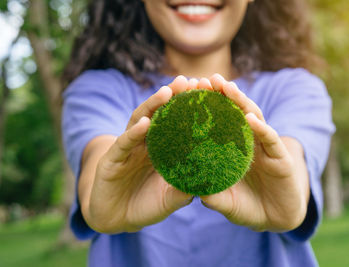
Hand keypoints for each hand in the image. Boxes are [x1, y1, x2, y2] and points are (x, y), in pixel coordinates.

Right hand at [80, 76, 199, 233]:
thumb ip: (186, 190)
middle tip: (187, 81)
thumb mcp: (170, 198)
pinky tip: (144, 123)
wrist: (116, 219)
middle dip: (171, 96)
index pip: (176, 123)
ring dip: (152, 106)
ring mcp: (127, 149)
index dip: (188, 109)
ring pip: (139, 121)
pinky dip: (133, 133)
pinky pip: (123, 144)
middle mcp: (144, 143)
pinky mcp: (110, 161)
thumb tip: (211, 182)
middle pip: (158, 115)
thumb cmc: (146, 204)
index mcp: (160, 149)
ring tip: (166, 92)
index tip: (205, 93)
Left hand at [198, 74, 309, 231]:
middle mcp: (250, 143)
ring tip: (227, 87)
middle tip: (208, 79)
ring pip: (255, 119)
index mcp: (234, 149)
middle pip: (236, 113)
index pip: (220, 123)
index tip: (190, 93)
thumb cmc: (249, 205)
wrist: (277, 219)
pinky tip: (251, 119)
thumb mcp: (226, 201)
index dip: (207, 108)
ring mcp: (266, 148)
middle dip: (223, 95)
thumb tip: (189, 187)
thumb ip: (211, 194)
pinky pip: (271, 140)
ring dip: (242, 102)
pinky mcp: (282, 159)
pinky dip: (262, 129)